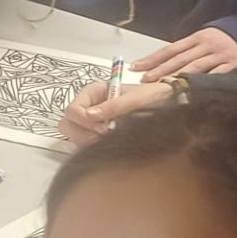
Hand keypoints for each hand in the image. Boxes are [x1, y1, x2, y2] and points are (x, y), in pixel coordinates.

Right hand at [60, 77, 177, 144]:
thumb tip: (91, 116)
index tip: (103, 127)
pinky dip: (91, 146)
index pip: (73, 109)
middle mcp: (89, 105)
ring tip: (107, 140)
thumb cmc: (154, 96)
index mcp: (94, 91)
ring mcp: (91, 121)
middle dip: (82, 133)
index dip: (83, 121)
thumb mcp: (137, 98)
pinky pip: (83, 142)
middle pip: (67, 122)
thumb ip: (114, 106)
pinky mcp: (96, 133)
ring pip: (72, 134)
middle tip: (103, 136)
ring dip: (86, 140)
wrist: (169, 105)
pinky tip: (108, 143)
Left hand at [131, 27, 236, 78]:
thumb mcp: (205, 42)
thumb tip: (160, 67)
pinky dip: (204, 84)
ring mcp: (222, 55)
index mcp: (198, 38)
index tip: (136, 68)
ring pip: (195, 68)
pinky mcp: (236, 65)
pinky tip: (192, 92)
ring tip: (162, 88)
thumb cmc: (225, 43)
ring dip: (177, 78)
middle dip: (161, 70)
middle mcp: (208, 44)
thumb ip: (187, 53)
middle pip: (180, 59)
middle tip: (145, 81)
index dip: (153, 59)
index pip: (171, 49)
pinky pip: (217, 76)